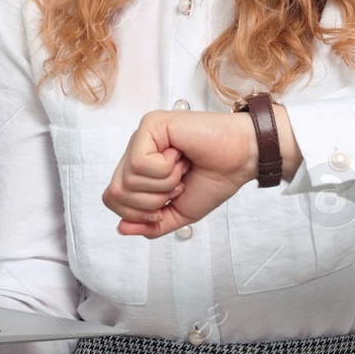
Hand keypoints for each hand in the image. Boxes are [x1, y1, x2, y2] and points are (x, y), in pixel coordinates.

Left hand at [102, 109, 261, 237]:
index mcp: (139, 168)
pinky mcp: (150, 124)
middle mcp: (136, 150)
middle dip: (151, 202)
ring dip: (163, 185)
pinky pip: (140, 163)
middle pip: (114, 193)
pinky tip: (181, 156)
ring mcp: (142, 136)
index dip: (137, 213)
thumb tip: (120, 228)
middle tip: (178, 186)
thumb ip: (150, 225)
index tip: (167, 204)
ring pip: (127, 180)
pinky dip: (166, 170)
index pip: (113, 199)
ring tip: (182, 169)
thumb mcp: (179, 213)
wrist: (242, 159)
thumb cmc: (215, 178)